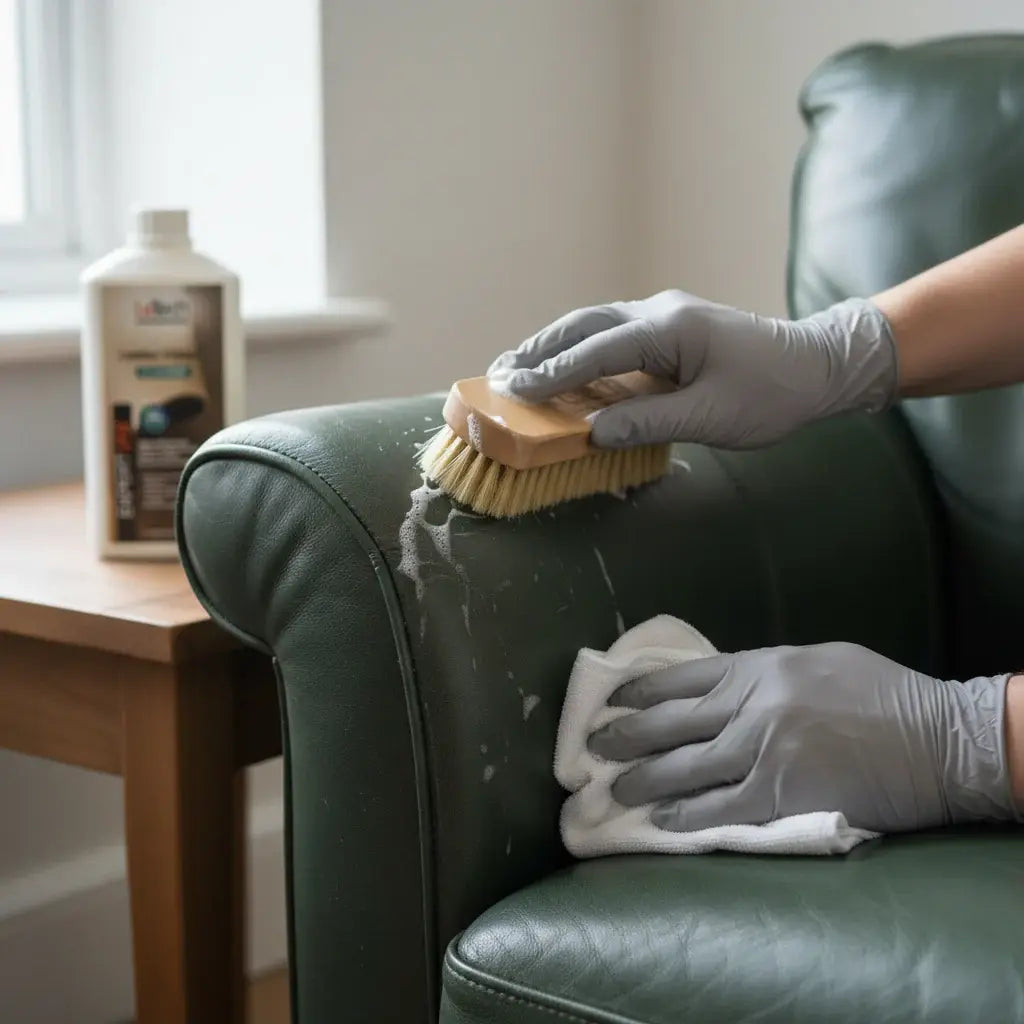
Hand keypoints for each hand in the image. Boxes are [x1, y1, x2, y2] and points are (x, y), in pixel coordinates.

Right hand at [487, 290, 896, 448]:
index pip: (595, 352)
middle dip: (538, 351)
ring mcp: (664, 318)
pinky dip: (581, 354)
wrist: (819, 366)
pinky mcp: (670, 332)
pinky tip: (565, 373)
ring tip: (516, 370)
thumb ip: (648, 421)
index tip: (509, 391)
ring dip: (554, 348)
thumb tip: (592, 433)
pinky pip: (612, 338)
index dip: (550, 375)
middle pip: (583, 326)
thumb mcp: (712, 417)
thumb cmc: (773, 393)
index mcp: (669, 329)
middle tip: (496, 375)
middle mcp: (659, 313)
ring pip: (594, 327)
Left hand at [587, 642, 1021, 833]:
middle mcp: (750, 702)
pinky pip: (718, 808)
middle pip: (669, 722)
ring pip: (683, 768)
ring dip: (642, 782)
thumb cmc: (883, 695)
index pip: (681, 677)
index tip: (611, 701)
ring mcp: (761, 748)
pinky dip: (685, 818)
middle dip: (625, 737)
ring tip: (611, 791)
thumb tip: (720, 689)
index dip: (640, 691)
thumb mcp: (815, 661)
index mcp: (758, 665)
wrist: (937, 739)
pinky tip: (660, 825)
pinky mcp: (779, 793)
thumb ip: (763, 673)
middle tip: (592, 750)